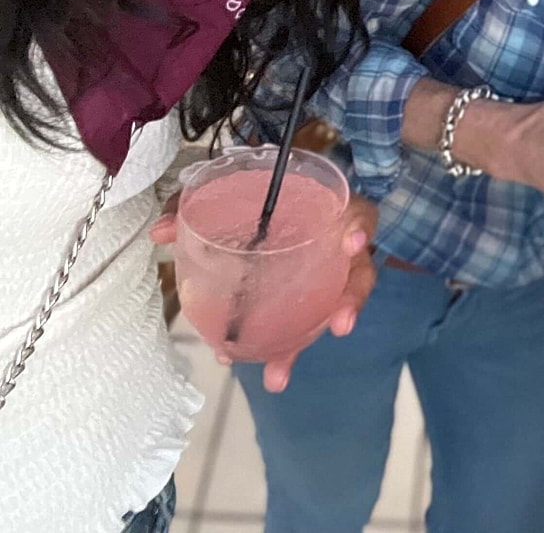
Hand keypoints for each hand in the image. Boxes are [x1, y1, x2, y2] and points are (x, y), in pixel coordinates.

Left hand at [151, 192, 378, 392]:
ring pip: (332, 309)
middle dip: (351, 300)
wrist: (272, 209)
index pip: (360, 213)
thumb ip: (197, 202)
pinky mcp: (312, 298)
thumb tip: (162, 231)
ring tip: (280, 372)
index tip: (352, 243)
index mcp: (329, 210)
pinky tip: (266, 369)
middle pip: (358, 271)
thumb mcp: (229, 192)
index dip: (361, 227)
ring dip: (308, 341)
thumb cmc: (259, 199)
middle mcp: (337, 244)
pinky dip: (285, 348)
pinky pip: (306, 325)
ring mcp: (329, 275)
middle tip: (340, 325)